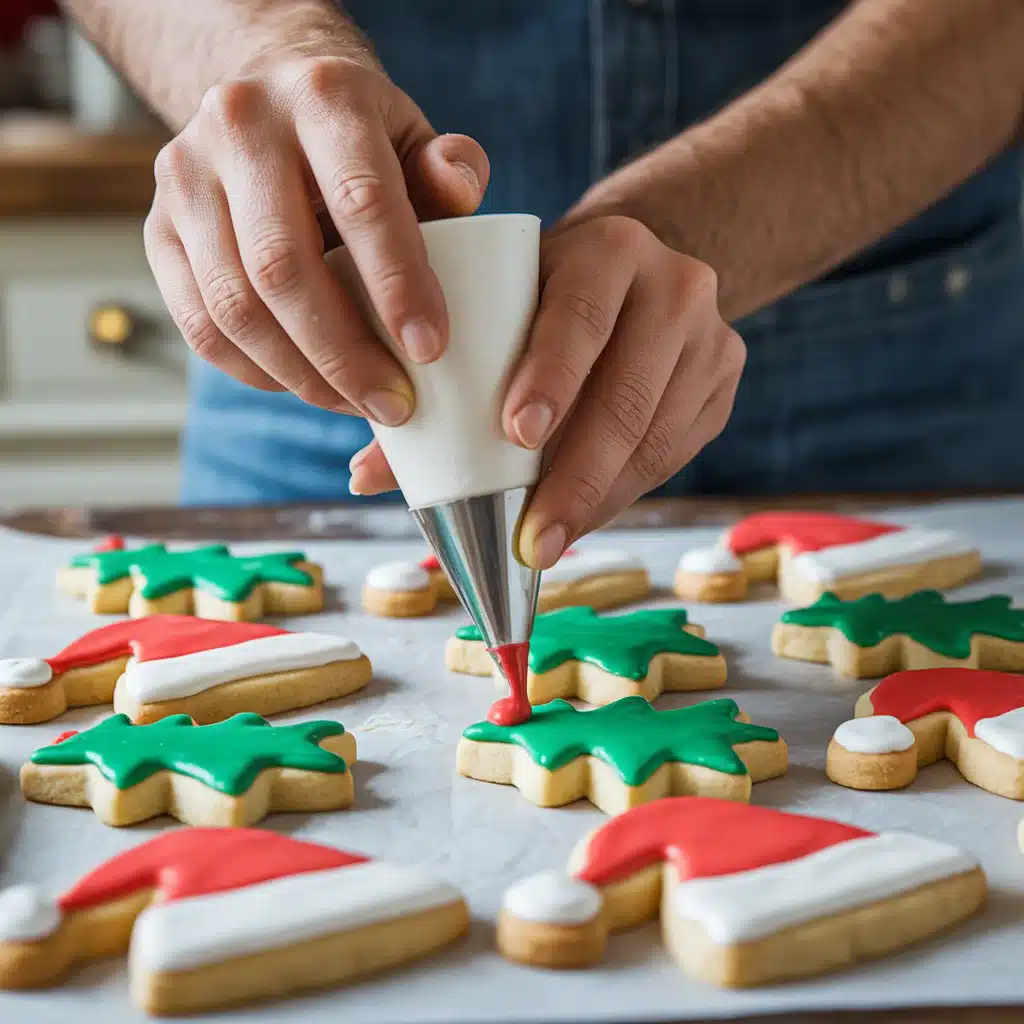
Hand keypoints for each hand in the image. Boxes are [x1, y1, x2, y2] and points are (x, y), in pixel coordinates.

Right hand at [144, 49, 488, 422]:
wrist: (269, 98)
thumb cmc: (361, 140)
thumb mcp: (413, 138)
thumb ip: (449, 170)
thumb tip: (463, 193)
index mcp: (322, 95)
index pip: (360, 200)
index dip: (397, 284)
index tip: (429, 350)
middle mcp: (240, 123)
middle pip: (283, 266)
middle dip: (344, 353)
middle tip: (394, 403)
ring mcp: (185, 175)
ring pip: (234, 305)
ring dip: (301, 374)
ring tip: (354, 403)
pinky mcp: (157, 227)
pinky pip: (200, 323)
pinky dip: (255, 370)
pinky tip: (304, 385)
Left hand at [350, 215, 745, 565]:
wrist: (635, 275)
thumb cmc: (542, 297)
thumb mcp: (498, 304)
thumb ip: (436, 378)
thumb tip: (365, 476)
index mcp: (607, 248)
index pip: (580, 314)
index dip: (551, 378)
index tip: (516, 438)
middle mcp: (674, 283)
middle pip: (625, 393)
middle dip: (574, 475)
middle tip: (530, 537)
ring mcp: (711, 334)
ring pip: (655, 436)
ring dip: (597, 499)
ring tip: (547, 543)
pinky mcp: (725, 378)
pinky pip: (675, 452)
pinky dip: (625, 493)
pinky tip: (583, 518)